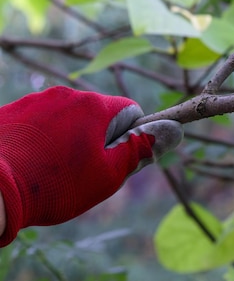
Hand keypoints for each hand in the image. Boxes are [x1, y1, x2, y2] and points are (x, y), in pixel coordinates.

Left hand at [0, 86, 182, 245]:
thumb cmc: (55, 185)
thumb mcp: (107, 176)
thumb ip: (138, 150)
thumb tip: (170, 132)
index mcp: (94, 106)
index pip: (128, 111)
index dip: (128, 135)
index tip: (116, 156)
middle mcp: (65, 95)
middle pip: (95, 113)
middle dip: (95, 137)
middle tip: (82, 170)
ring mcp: (33, 101)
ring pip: (63, 117)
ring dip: (65, 137)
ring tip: (50, 170)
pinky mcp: (8, 112)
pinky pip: (35, 121)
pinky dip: (38, 138)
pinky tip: (29, 163)